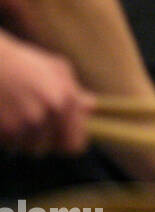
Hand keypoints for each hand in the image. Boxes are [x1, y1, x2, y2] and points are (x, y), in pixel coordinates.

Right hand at [0, 33, 92, 154]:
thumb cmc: (24, 62)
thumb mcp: (57, 68)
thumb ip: (75, 90)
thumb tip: (90, 108)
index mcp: (64, 101)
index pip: (73, 146)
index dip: (67, 143)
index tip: (61, 138)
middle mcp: (45, 116)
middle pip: (47, 149)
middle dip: (42, 139)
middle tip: (33, 120)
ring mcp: (21, 124)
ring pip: (26, 147)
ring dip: (22, 137)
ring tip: (17, 114)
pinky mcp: (2, 130)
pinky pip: (9, 144)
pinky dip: (6, 135)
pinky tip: (5, 115)